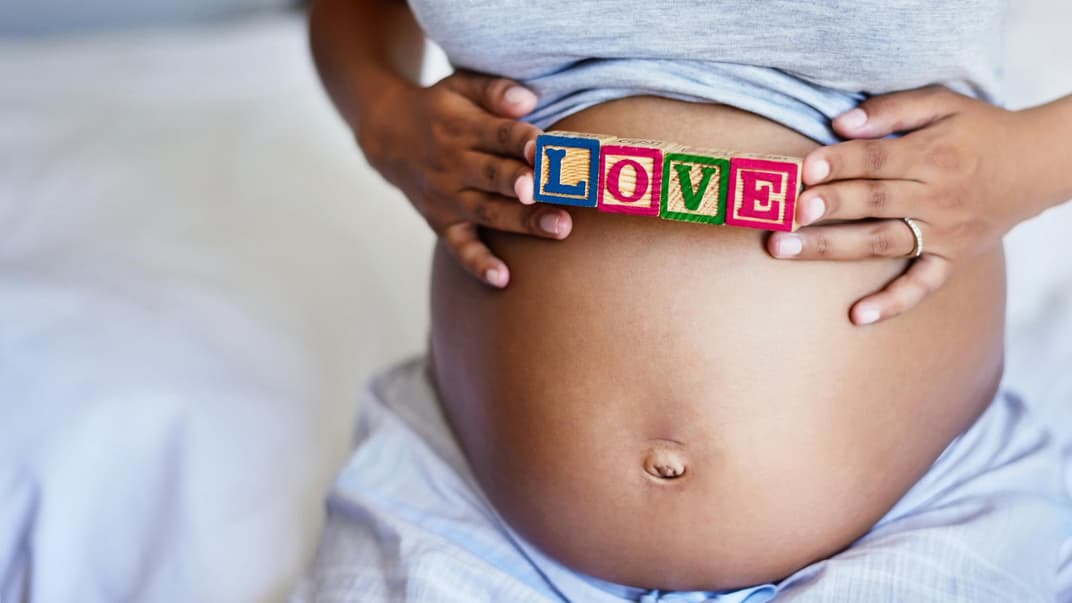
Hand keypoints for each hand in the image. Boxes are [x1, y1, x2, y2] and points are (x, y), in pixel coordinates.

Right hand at [356, 70, 570, 286]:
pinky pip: (460, 248)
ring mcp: (446, 197)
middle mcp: (452, 165)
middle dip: (523, 184)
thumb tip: (529, 100)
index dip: (523, 140)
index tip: (547, 147)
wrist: (387, 137)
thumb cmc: (440, 110)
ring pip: (488, 212)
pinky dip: (478, 264)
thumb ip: (495, 90)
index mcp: (461, 127)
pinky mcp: (442, 223)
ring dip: (522, 221)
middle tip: (553, 189)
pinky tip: (502, 279)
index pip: (497, 134)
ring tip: (559, 227)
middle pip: (494, 176)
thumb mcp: (461, 86)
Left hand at [766, 86, 1040, 324]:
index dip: (838, 163)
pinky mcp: (952, 260)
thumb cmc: (976, 130)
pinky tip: (856, 316)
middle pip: (873, 202)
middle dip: (827, 207)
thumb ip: (890, 110)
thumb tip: (839, 123)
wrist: (1037, 165)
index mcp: (933, 155)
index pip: (877, 160)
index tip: (803, 169)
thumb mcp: (941, 104)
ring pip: (881, 242)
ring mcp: (944, 233)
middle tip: (785, 213)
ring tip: (784, 249)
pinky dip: (892, 303)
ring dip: (831, 247)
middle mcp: (937, 196)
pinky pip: (921, 286)